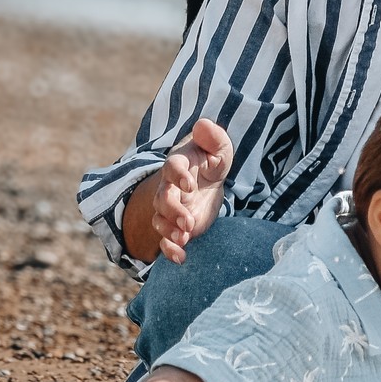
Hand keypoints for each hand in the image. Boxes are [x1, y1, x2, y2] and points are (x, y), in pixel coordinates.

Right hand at [148, 119, 233, 264]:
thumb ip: (214, 138)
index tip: (190, 185)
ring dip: (170, 231)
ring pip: (160, 220)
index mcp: (179, 164)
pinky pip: (165, 240)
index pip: (172, 167)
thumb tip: (204, 124)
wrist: (205, 182)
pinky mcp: (175, 226)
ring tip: (184, 238)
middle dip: (173, 211)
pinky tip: (181, 258)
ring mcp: (171, 209)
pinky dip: (170, 250)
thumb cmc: (210, 161)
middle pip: (162, 198)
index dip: (178, 176)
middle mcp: (170, 187)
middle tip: (188, 222)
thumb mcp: (219, 148)